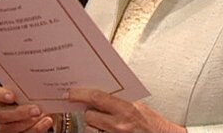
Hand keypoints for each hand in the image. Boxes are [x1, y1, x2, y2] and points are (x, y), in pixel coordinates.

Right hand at [0, 84, 52, 132]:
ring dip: (28, 124)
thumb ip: (31, 85)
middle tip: (36, 109)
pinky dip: (36, 130)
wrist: (41, 109)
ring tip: (43, 117)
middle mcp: (0, 111)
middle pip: (1, 114)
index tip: (12, 96)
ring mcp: (5, 126)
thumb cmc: (33, 95)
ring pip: (9, 129)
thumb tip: (44, 81)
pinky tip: (45, 123)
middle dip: (19, 113)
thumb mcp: (31, 87)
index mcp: (0, 95)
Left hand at [68, 87, 185, 132]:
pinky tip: (103, 130)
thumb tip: (98, 93)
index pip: (96, 98)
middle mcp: (119, 125)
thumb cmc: (153, 123)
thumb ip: (119, 100)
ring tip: (102, 123)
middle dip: (89, 113)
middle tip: (94, 110)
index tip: (69, 93)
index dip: (79, 94)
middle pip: (89, 116)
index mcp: (126, 109)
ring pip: (90, 130)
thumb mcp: (137, 106)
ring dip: (93, 126)